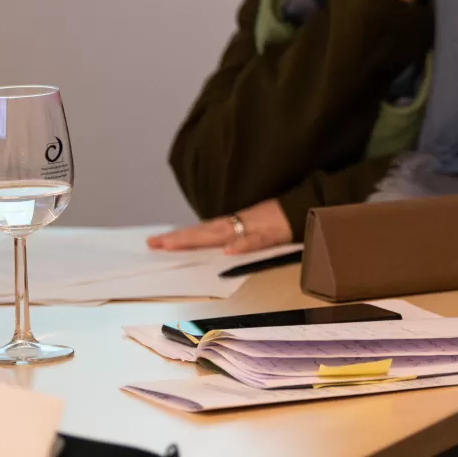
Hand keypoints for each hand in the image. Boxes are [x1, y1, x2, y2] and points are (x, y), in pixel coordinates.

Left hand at [145, 198, 293, 254]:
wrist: (303, 208)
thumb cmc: (276, 220)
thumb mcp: (250, 228)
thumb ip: (232, 237)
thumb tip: (215, 248)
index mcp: (231, 226)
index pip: (200, 232)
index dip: (179, 237)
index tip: (155, 241)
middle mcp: (236, 225)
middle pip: (203, 233)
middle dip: (178, 239)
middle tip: (154, 243)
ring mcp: (251, 229)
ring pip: (221, 235)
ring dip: (197, 239)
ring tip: (174, 244)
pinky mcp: (269, 235)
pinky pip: (254, 241)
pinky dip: (242, 245)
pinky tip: (229, 250)